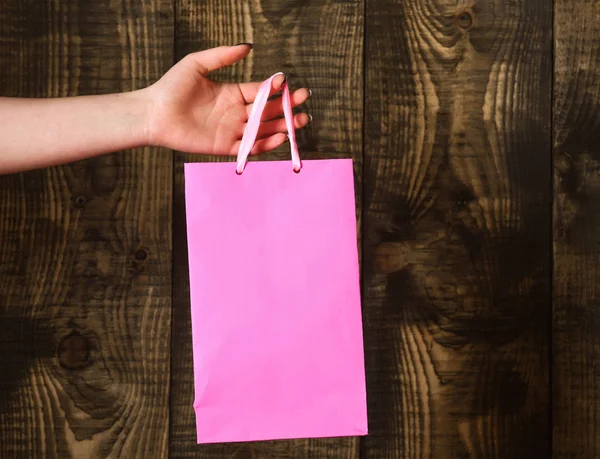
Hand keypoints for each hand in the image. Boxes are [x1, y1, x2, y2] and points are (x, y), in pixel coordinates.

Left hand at [143, 45, 310, 155]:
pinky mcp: (225, 147)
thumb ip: (223, 56)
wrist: (154, 113)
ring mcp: (232, 131)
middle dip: (287, 109)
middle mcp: (235, 113)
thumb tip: (248, 46)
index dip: (277, 90)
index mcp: (233, 94)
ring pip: (263, 130)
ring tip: (300, 121)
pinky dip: (265, 144)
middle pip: (268, 112)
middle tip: (304, 104)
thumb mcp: (198, 64)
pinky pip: (249, 147)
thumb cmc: (172, 87)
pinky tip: (280, 137)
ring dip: (283, 127)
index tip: (291, 85)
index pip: (261, 92)